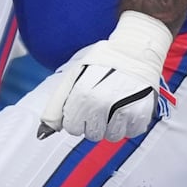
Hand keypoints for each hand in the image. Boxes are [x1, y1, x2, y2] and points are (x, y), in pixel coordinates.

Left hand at [39, 12, 170, 141]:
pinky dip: (128, 124)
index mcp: (83, 93)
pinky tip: (127, 107)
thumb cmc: (101, 62)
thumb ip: (56, 105)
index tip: (82, 105)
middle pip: (92, 135)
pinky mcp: (143, 113)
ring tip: (114, 104)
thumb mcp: (73, 76)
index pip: (72, 127)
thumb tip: (43, 133)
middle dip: (93, 122)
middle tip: (100, 103)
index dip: (76, 117)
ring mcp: (125, 109)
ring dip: (111, 125)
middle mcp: (104, 103)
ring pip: (112, 137)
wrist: (135, 49)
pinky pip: (130, 133)